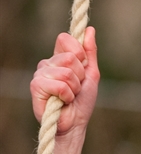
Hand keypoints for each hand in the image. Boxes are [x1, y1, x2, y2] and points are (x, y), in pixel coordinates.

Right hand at [30, 27, 99, 153]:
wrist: (75, 124)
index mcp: (58, 58)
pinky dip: (67, 95)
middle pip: (70, 57)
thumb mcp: (91, 75)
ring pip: (67, 72)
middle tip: (76, 88)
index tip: (82, 69)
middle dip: (81, 76)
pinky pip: (60, 85)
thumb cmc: (82, 102)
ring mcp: (40, 75)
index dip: (80, 54)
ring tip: (70, 97)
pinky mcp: (36, 87)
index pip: (66, 39)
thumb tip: (90, 30)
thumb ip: (90, 52)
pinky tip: (63, 102)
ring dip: (75, 88)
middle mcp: (47, 64)